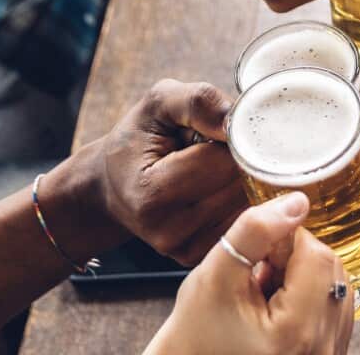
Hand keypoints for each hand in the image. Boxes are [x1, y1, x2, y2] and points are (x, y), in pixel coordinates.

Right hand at [75, 80, 247, 263]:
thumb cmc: (138, 139)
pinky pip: (242, 225)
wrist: (112, 184)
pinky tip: (216, 189)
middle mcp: (168, 230)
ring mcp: (184, 249)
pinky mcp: (198, 257)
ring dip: (242, 181)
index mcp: (153, 193)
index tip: (221, 129)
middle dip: (241, 160)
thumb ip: (197, 102)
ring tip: (213, 169)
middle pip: (239, 186)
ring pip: (247, 206)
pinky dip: (239, 202)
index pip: (223, 162)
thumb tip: (236, 121)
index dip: (233, 138)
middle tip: (217, 148)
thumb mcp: (158, 104)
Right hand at [146, 192, 352, 354]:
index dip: (287, 240)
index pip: (316, 255)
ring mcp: (329, 354)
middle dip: (295, 259)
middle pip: (330, 269)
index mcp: (296, 330)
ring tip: (265, 292)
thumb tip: (296, 202)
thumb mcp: (215, 274)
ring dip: (302, 277)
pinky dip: (308, 298)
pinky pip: (332, 308)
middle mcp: (323, 348)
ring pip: (333, 286)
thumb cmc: (197, 331)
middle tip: (257, 273)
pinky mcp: (328, 354)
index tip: (258, 252)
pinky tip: (277, 307)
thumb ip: (255, 231)